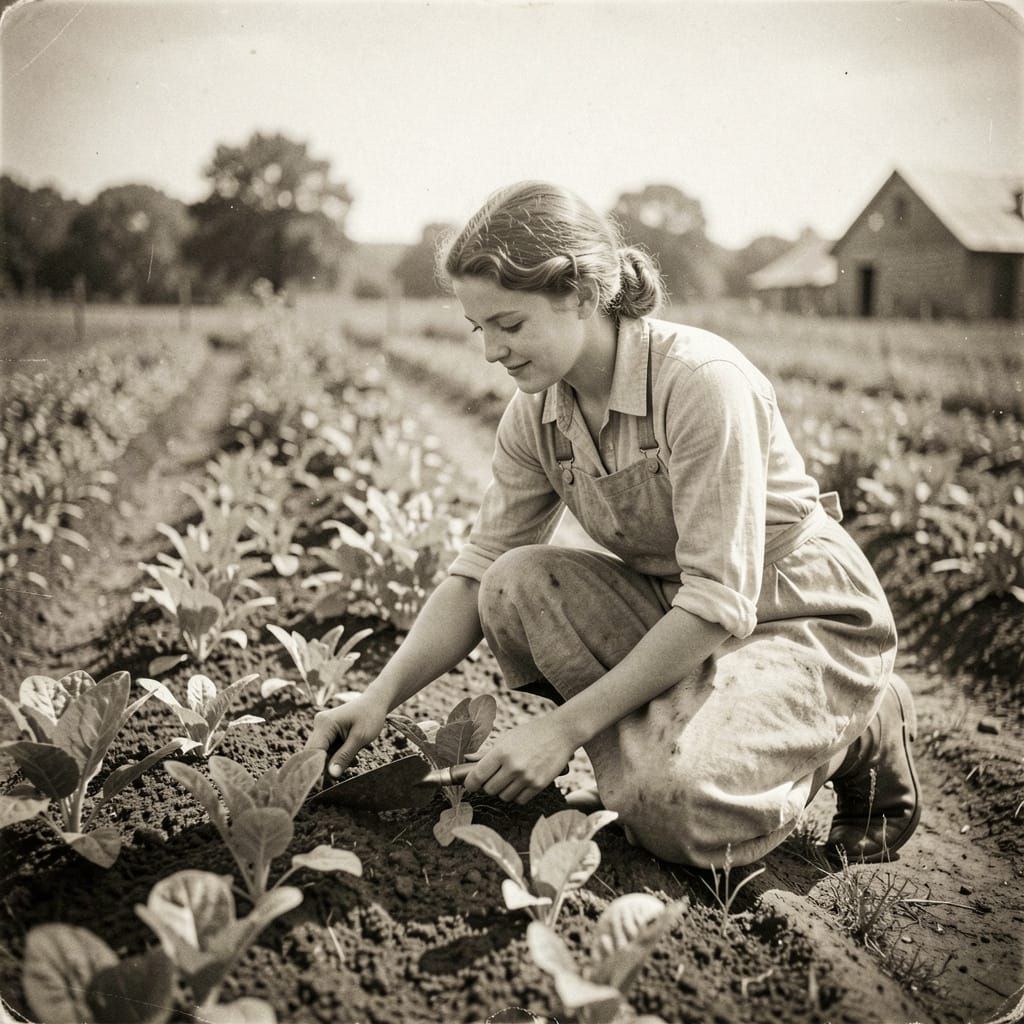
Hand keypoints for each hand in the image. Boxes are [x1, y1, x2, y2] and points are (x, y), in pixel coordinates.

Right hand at [305, 693, 388, 777]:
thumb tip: (331, 774)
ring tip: (354, 759)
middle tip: (337, 780)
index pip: (314, 751)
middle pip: (315, 753)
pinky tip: (353, 755)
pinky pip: (328, 748)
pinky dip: (338, 755)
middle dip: (326, 766)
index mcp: (325, 723)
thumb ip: (344, 756)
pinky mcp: (327, 731)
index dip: (315, 769)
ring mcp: (322, 727)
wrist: (375, 703)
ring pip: (322, 753)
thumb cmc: (370, 717)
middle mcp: (320, 724)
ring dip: (335, 761)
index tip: (319, 787)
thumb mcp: (360, 738)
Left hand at [463, 715, 577, 804]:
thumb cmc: (531, 733)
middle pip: (489, 789)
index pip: (477, 776)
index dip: (470, 783)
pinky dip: (517, 795)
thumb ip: (487, 752)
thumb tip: (468, 759)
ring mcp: (526, 777)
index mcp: (501, 752)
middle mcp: (513, 766)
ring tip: (510, 779)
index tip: (470, 785)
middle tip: (494, 777)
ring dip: (503, 790)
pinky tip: (521, 783)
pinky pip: (520, 800)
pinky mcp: (539, 785)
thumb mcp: (506, 738)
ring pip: (504, 797)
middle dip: (488, 785)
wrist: (560, 733)